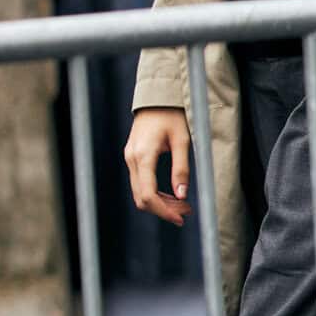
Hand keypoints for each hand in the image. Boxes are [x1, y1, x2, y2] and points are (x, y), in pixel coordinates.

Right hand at [125, 107, 192, 225]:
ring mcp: (130, 158)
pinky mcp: (133, 157)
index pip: (148, 194)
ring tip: (182, 205)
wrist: (157, 96)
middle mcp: (132, 158)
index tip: (181, 218)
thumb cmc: (172, 114)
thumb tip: (182, 195)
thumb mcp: (182, 140)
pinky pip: (140, 182)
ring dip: (160, 203)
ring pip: (140, 192)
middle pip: (142, 197)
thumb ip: (181, 169)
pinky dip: (154, 193)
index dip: (164, 211)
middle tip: (186, 211)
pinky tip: (171, 195)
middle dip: (164, 209)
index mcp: (143, 155)